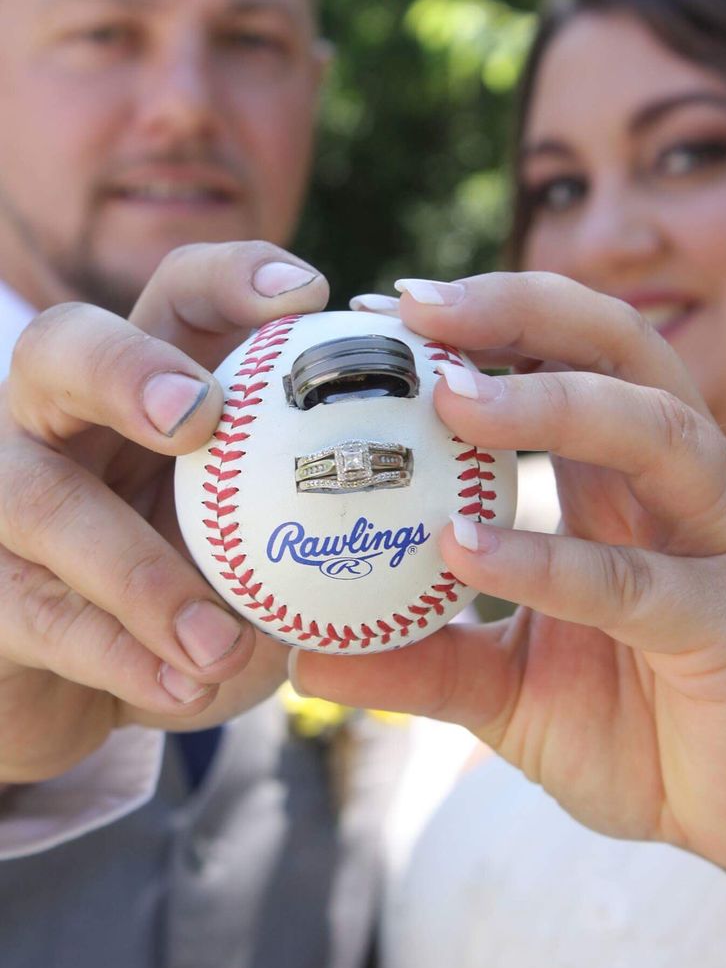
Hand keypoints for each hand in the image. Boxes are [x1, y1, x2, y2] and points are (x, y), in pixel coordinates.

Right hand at [0, 242, 328, 781]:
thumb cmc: (189, 596)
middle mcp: (57, 421)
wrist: (81, 687)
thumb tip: (440, 515)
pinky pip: (34, 614)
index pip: (173, 296)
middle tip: (198, 417)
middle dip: (127, 369)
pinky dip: (117, 655)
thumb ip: (321, 521)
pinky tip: (183, 688)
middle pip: (61, 346)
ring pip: (36, 498)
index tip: (308, 294)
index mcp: (142, 387)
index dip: (231, 278)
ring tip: (220, 641)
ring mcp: (2, 499)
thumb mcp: (259, 549)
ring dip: (135, 570)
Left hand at [294, 272, 725, 872]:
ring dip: (552, 403)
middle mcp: (672, 493)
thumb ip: (420, 661)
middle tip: (415, 310)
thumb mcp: (502, 691)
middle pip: (621, 350)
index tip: (380, 313)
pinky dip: (551, 561)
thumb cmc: (630, 735)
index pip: (561, 365)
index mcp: (619, 490)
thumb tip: (303, 658)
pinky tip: (468, 548)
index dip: (480, 325)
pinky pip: (637, 580)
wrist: (725, 813)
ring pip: (655, 432)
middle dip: (522, 313)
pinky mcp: (725, 621)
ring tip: (450, 398)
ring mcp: (712, 547)